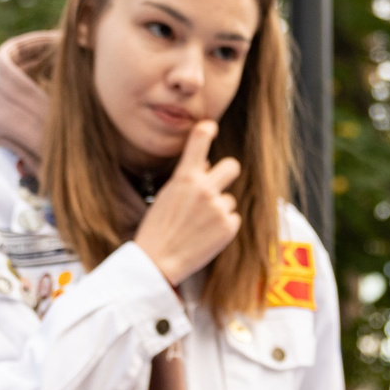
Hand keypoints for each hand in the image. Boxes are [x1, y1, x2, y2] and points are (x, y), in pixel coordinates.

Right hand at [134, 121, 242, 285]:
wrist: (158, 261)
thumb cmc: (157, 229)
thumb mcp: (166, 195)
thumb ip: (188, 179)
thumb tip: (207, 166)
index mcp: (184, 177)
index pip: (199, 140)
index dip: (207, 130)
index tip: (210, 128)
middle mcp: (205, 189)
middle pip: (232, 166)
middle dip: (227, 173)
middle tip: (217, 184)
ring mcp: (218, 208)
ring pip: (229, 199)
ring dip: (219, 208)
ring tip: (198, 225)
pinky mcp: (229, 227)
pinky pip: (232, 218)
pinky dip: (222, 226)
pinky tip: (205, 236)